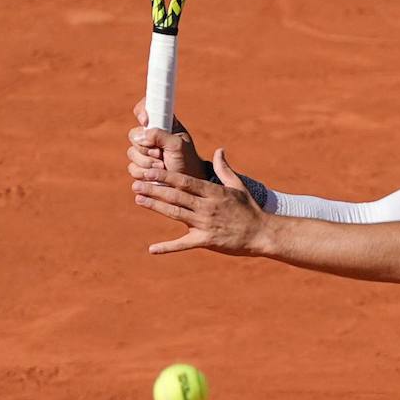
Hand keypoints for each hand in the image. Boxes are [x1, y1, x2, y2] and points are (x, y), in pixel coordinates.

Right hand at [127, 97, 204, 178]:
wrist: (185, 184)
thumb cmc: (186, 160)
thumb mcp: (178, 145)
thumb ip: (160, 136)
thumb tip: (140, 135)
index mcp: (163, 124)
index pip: (146, 108)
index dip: (142, 112)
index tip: (145, 121)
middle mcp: (151, 135)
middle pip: (134, 134)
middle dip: (147, 148)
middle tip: (161, 154)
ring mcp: (143, 151)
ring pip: (131, 152)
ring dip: (147, 162)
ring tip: (162, 165)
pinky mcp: (139, 166)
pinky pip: (132, 167)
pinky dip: (143, 172)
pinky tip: (155, 174)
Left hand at [132, 148, 266, 255]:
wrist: (263, 233)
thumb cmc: (250, 209)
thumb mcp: (238, 186)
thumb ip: (225, 169)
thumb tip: (219, 150)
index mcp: (213, 192)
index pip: (185, 181)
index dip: (165, 176)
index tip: (150, 170)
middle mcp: (207, 207)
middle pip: (176, 195)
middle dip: (155, 188)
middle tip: (136, 183)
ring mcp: (205, 224)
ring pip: (175, 213)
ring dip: (156, 206)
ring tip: (138, 199)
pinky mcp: (206, 241)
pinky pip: (183, 244)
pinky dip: (168, 247)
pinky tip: (152, 249)